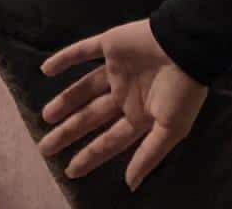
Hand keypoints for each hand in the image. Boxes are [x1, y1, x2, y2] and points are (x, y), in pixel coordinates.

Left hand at [39, 20, 207, 187]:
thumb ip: (148, 155)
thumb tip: (130, 185)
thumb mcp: (171, 129)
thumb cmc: (182, 90)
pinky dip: (64, 58)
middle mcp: (125, 94)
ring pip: (84, 88)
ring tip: (46, 116)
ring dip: (65, 101)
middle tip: (45, 148)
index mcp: (140, 115)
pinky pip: (83, 51)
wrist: (187, 45)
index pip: (109, 140)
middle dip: (69, 132)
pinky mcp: (110, 45)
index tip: (70, 171)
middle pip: (91, 117)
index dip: (90, 155)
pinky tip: (45, 68)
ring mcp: (116, 69)